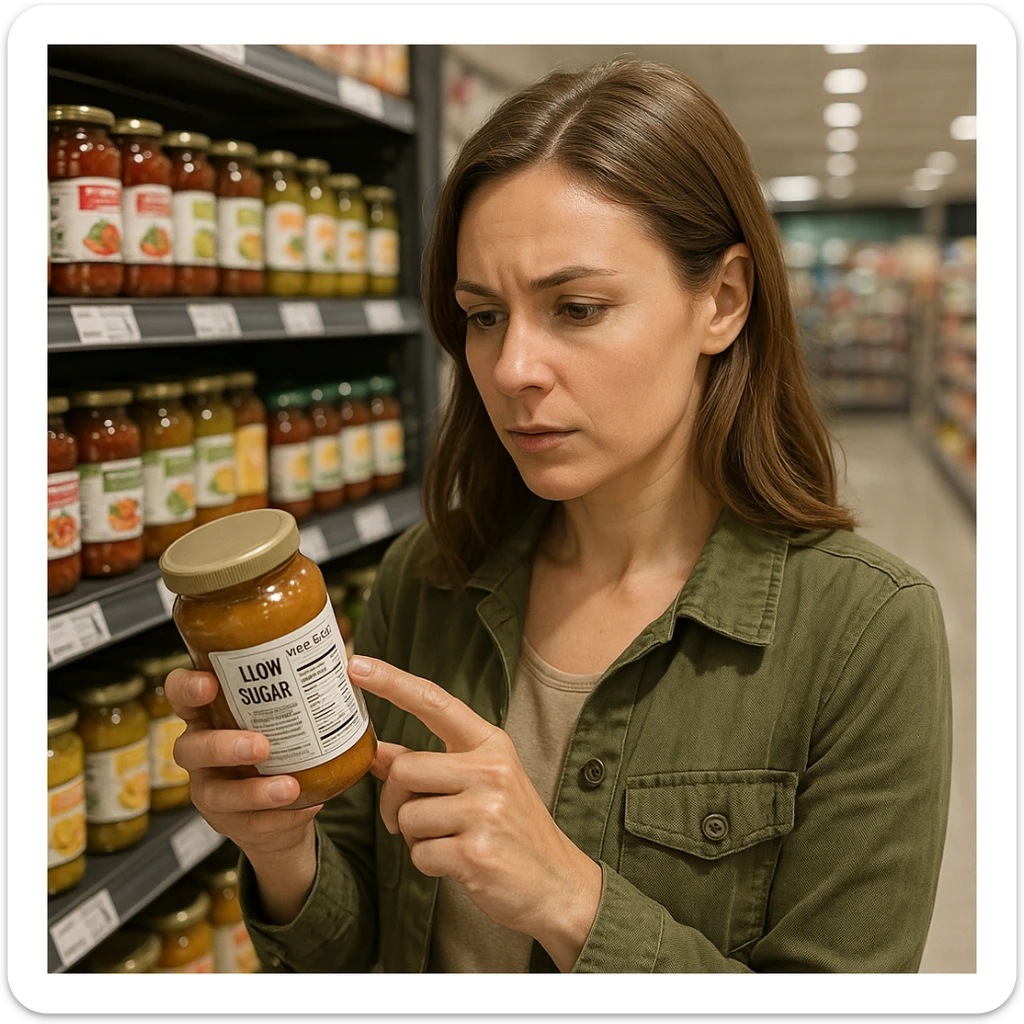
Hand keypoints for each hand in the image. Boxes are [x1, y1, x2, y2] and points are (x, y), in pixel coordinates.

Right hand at [164, 668, 321, 860]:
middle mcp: (200, 752)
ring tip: (290, 787)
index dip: (186, 688)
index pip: (181, 694)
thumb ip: (293, 693)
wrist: (280, 812)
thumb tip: (342, 661)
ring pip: (217, 794)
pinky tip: (306, 806)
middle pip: (191, 748)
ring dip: (254, 791)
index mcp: (208, 716)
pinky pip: (250, 824)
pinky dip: (280, 816)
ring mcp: (210, 790)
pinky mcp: (228, 823)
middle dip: (223, 746)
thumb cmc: (278, 748)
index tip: (209, 683)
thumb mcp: (278, 717)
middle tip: (261, 746)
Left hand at [347, 655, 601, 970]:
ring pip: (407, 815)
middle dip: (396, 800)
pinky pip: (420, 853)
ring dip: (415, 836)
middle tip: (411, 819)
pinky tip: (458, 863)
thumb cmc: (512, 827)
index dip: (392, 682)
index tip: (357, 665)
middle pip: (405, 769)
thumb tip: (378, 752)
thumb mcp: (480, 783)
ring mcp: (485, 810)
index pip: (434, 701)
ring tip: (449, 840)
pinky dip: (428, 863)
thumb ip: (430, 765)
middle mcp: (490, 769)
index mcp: (490, 744)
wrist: (558, 882)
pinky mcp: (476, 852)